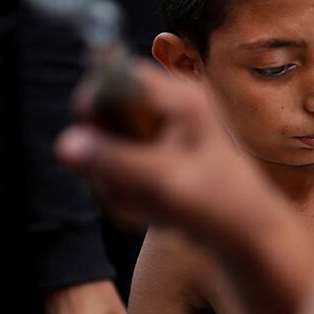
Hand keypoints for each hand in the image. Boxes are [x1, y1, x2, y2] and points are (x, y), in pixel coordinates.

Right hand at [57, 61, 273, 243]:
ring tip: (149, 208)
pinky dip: (129, 195)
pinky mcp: (157, 158)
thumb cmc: (219, 205)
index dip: (95, 105)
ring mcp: (163, 135)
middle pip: (105, 117)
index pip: (117, 76)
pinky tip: (154, 212)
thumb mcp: (164, 183)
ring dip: (118, 185)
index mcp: (181, 98)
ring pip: (109, 150)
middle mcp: (171, 109)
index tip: (89, 143)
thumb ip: (114, 162)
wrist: (248, 236)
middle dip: (106, 158)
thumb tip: (65, 144)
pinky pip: (120, 171)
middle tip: (126, 190)